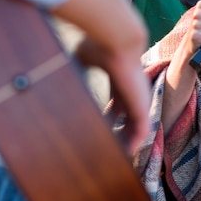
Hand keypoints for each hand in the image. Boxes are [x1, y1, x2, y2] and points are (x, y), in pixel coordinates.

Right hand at [75, 37, 150, 153]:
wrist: (117, 43)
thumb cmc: (100, 46)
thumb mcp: (83, 56)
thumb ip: (76, 65)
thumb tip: (57, 67)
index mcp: (120, 80)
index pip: (118, 102)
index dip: (110, 116)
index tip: (100, 127)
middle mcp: (132, 91)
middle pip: (128, 116)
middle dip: (119, 132)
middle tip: (106, 147)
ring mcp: (139, 100)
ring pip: (136, 127)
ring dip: (125, 141)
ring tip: (114, 157)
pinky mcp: (143, 107)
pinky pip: (141, 132)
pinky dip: (133, 144)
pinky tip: (123, 155)